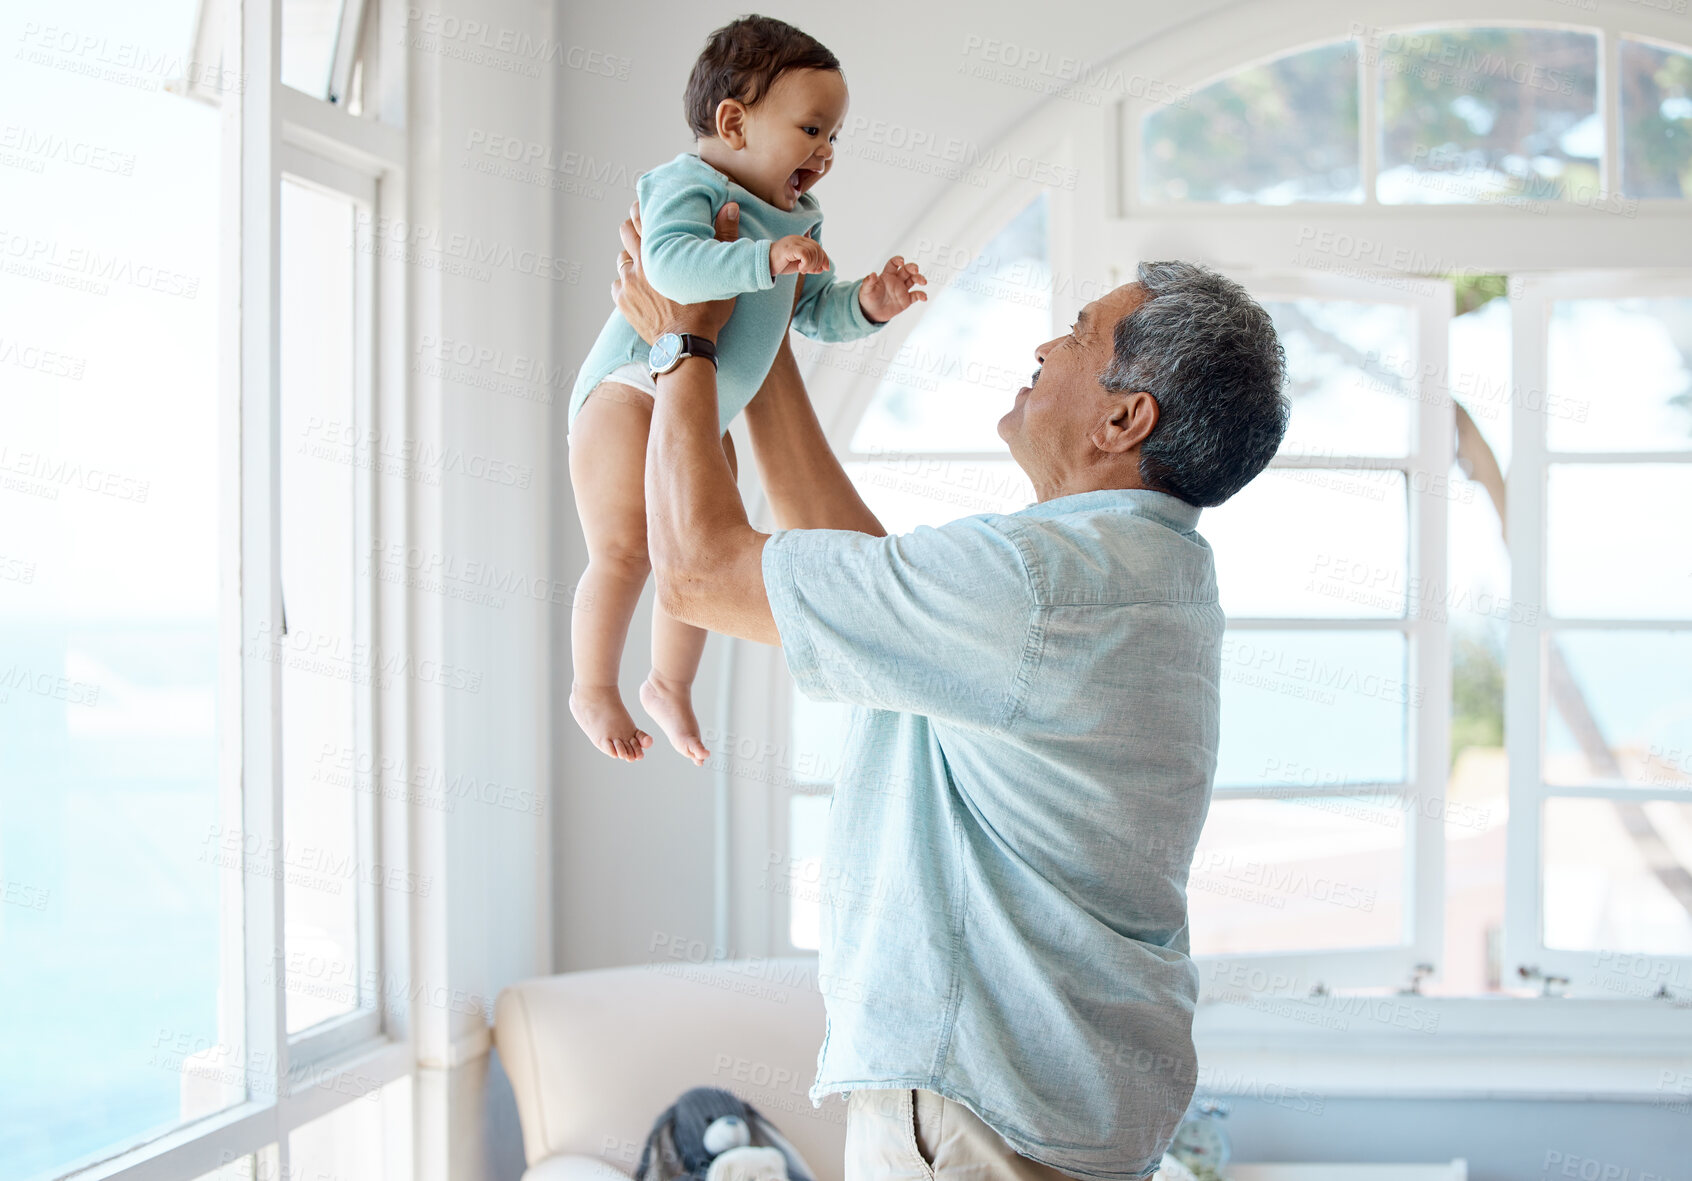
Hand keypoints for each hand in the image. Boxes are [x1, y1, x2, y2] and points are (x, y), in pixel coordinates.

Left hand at [613, 198, 737, 342]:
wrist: (686, 344)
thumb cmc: (706, 310)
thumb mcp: (719, 271)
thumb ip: (724, 236)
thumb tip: (730, 207)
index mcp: (661, 249)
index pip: (642, 217)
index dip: (643, 209)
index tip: (646, 206)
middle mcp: (640, 262)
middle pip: (626, 232)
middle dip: (633, 228)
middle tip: (643, 230)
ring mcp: (628, 283)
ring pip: (621, 258)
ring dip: (630, 257)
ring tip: (643, 262)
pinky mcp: (623, 302)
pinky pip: (618, 285)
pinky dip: (625, 283)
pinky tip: (637, 288)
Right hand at [770, 232, 830, 277]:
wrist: (764, 264)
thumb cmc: (780, 264)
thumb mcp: (798, 265)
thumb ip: (810, 265)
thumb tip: (822, 269)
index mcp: (800, 241)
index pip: (818, 247)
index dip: (824, 258)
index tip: (825, 269)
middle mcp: (798, 239)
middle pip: (817, 248)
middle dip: (818, 262)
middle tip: (809, 271)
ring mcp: (793, 242)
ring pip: (812, 251)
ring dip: (811, 264)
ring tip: (803, 270)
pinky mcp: (789, 248)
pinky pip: (805, 254)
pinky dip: (806, 263)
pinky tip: (800, 268)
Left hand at [858, 255, 928, 323]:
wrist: (872, 313)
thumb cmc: (869, 299)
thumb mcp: (866, 290)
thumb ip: (868, 282)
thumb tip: (872, 274)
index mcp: (887, 275)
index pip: (894, 264)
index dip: (898, 260)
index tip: (901, 261)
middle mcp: (896, 280)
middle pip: (907, 270)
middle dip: (912, 268)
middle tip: (915, 270)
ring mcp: (902, 289)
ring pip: (913, 280)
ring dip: (919, 278)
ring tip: (923, 281)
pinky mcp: (906, 299)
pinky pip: (916, 295)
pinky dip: (921, 295)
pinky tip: (923, 297)